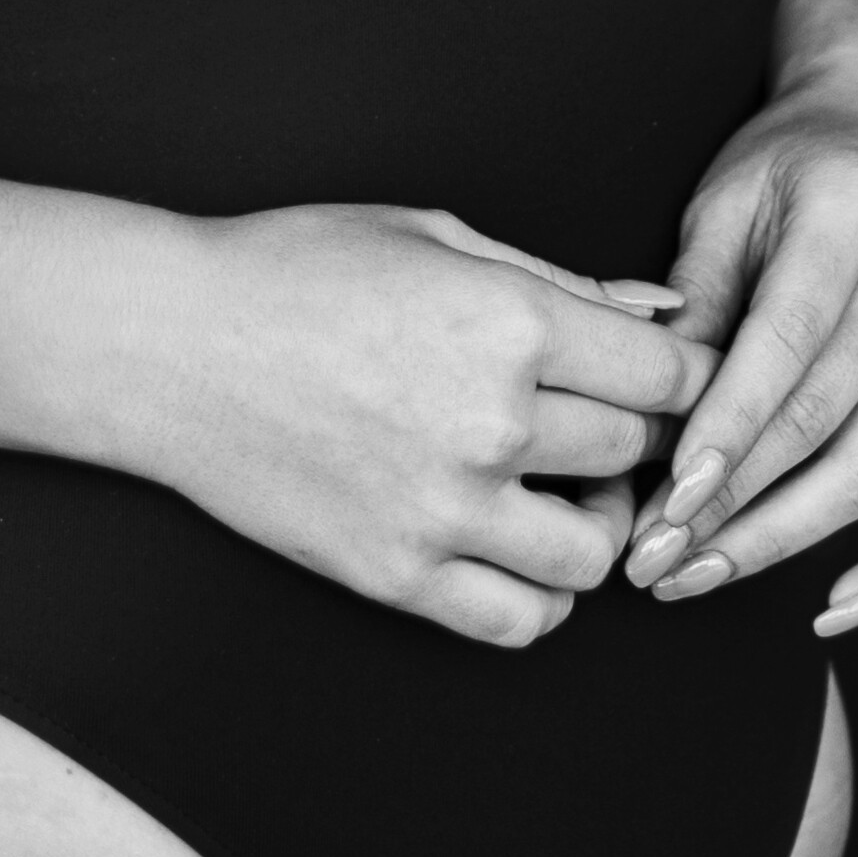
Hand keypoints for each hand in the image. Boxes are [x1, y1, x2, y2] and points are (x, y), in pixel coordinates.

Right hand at [160, 203, 718, 647]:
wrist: (167, 345)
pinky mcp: (397, 574)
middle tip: (612, 423)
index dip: (690, 376)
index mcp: (507, 321)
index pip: (667, 373)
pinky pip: (521, 620)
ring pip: (596, 551)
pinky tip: (522, 550)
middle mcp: (490, 420)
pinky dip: (543, 597)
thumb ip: (557, 281)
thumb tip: (663, 317)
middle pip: (637, 453)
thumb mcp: (433, 235)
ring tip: (565, 490)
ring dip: (601, 522)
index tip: (679, 380)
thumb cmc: (298, 269)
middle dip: (642, 438)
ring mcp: (444, 508)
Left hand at [622, 70, 857, 635]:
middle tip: (648, 563)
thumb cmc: (786, 164)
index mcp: (855, 223)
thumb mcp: (724, 200)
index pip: (783, 352)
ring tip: (695, 578)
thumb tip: (639, 412)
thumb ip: (693, 300)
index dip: (723, 436)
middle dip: (730, 508)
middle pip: (821, 427)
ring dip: (781, 542)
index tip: (661, 503)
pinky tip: (835, 610)